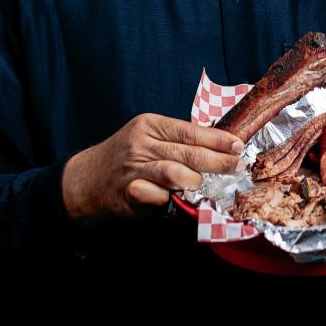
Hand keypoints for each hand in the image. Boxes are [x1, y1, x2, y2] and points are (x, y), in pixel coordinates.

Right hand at [60, 114, 244, 221]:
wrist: (86, 181)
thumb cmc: (125, 157)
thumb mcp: (147, 138)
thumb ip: (176, 140)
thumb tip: (218, 142)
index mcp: (149, 125)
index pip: (190, 130)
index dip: (217, 139)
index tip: (239, 145)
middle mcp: (141, 143)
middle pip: (188, 151)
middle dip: (218, 160)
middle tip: (238, 166)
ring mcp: (133, 168)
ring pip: (175, 172)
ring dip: (196, 181)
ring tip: (207, 186)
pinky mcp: (127, 193)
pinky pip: (157, 196)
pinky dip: (171, 199)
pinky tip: (179, 200)